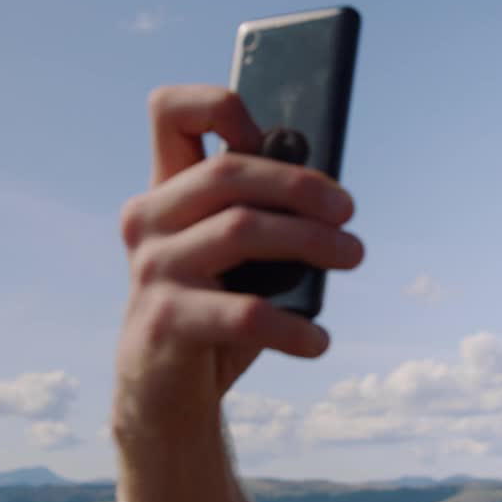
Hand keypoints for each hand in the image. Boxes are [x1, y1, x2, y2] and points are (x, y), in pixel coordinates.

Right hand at [113, 85, 363, 440]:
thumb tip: (329, 195)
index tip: (271, 140)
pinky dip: (293, 328)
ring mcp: (152, 269)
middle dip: (300, 185)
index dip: (221, 107)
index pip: (169, 111)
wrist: (166, 394)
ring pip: (240, 230)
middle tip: (349, 212)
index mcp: (166, 191)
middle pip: (226, 172)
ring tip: (353, 256)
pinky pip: (243, 314)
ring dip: (312, 241)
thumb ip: (263, 214)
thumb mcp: (235, 256)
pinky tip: (319, 341)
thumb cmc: (215, 311)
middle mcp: (149, 220)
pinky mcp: (165, 321)